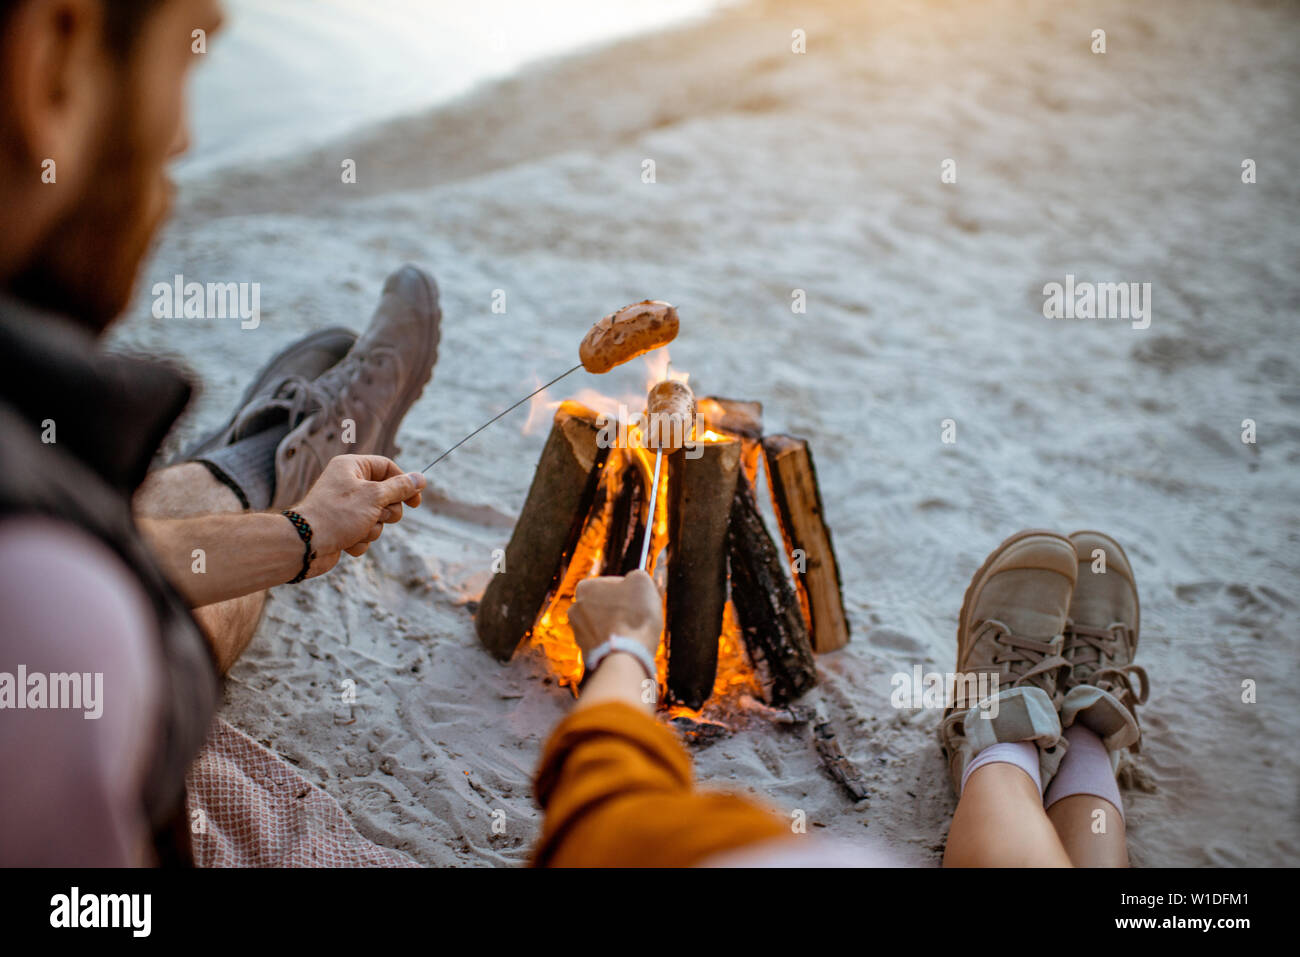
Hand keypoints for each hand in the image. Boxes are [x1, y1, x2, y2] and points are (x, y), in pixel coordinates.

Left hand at [292, 454, 425, 575]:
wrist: (306, 544)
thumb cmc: (338, 514)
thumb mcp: (375, 496)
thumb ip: (400, 487)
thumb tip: (420, 478)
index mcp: (351, 467)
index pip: (387, 467)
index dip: (404, 482)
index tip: (416, 501)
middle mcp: (347, 484)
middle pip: (386, 495)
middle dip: (387, 512)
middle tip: (379, 516)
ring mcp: (345, 507)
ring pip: (377, 517)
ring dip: (373, 528)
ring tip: (357, 530)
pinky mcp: (343, 527)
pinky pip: (365, 532)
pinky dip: (361, 539)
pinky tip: (347, 541)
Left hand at [567, 570, 662, 657]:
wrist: (626, 656)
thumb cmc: (634, 615)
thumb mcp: (642, 581)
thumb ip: (636, 575)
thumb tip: (635, 580)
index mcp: (584, 588)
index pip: (612, 583)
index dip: (630, 590)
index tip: (640, 598)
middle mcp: (575, 610)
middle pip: (606, 605)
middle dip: (621, 609)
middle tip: (639, 615)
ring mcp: (579, 634)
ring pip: (605, 625)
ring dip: (618, 627)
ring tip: (635, 633)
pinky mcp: (587, 654)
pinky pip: (605, 644)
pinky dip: (615, 644)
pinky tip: (628, 646)